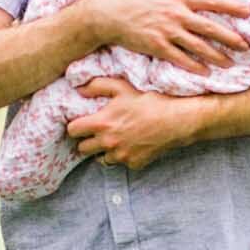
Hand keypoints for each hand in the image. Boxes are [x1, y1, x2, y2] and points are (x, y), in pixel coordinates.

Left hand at [65, 78, 193, 171]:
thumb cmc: (149, 102)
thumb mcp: (122, 87)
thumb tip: (80, 89)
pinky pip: (121, 163)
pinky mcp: (133, 164)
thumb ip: (97, 86)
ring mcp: (121, 156)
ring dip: (104, 151)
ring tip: (115, 139)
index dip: (75, 126)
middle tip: (97, 133)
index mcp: (102, 123)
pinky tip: (132, 144)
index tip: (82, 123)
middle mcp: (108, 143)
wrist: (176, 121)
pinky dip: (123, 156)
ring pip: (100, 159)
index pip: (72, 131)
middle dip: (87, 141)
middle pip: (82, 149)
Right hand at [95, 0, 246, 72]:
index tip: (248, 11)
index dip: (231, 5)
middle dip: (230, 37)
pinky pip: (180, 59)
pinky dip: (194, 66)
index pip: (211, 0)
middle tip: (246, 45)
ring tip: (230, 63)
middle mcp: (176, 14)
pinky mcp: (157, 47)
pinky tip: (205, 73)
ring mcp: (167, 32)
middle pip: (210, 27)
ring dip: (216, 56)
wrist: (108, 13)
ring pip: (198, 46)